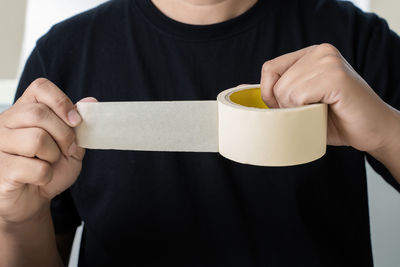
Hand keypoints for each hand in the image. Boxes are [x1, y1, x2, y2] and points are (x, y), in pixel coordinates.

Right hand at [0, 78, 95, 223]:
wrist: (33, 199)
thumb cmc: (50, 168)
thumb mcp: (70, 145)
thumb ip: (78, 126)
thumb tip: (91, 101)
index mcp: (24, 110)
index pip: (40, 87)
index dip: (62, 101)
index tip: (75, 120)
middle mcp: (6, 122)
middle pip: (39, 114)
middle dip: (64, 134)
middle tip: (68, 149)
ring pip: (36, 139)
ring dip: (53, 156)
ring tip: (48, 164)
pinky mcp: (0, 169)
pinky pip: (34, 168)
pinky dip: (46, 176)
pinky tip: (38, 179)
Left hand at [260, 43, 399, 154]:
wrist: (371, 131)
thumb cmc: (336, 119)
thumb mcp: (299, 103)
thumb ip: (274, 93)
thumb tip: (239, 90)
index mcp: (311, 54)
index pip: (269, 68)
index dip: (270, 93)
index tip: (287, 106)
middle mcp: (320, 51)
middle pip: (275, 81)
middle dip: (285, 106)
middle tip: (311, 111)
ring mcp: (328, 61)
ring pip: (285, 90)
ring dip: (297, 110)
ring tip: (320, 111)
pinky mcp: (335, 76)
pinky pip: (298, 96)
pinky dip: (306, 111)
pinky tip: (326, 110)